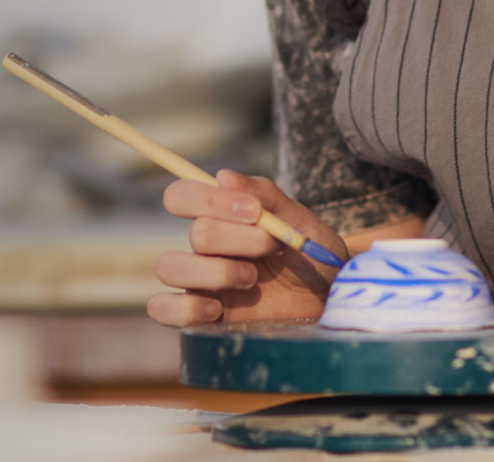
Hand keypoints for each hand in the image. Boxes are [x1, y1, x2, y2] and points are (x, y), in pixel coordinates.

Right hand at [146, 169, 347, 326]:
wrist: (330, 302)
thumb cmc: (314, 257)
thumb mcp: (300, 221)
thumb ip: (265, 195)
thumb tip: (222, 177)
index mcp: (221, 217)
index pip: (182, 195)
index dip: (209, 200)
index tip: (253, 211)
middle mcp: (204, 247)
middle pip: (196, 233)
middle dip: (239, 239)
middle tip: (273, 248)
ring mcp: (199, 282)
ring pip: (169, 266)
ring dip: (216, 271)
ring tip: (252, 280)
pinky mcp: (199, 317)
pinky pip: (162, 309)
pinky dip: (186, 308)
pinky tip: (219, 310)